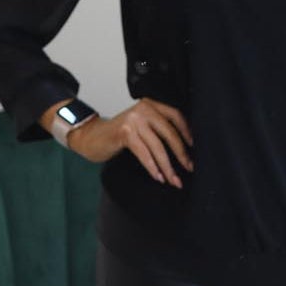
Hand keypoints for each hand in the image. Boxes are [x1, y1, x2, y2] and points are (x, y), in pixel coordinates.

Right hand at [68, 99, 193, 186]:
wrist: (91, 137)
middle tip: (189, 168)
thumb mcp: (140, 126)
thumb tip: (182, 148)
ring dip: (167, 166)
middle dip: (181, 153)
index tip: (194, 148)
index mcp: (150, 105)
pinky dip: (152, 167)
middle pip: (169, 133)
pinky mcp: (125, 133)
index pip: (176, 116)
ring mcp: (133, 120)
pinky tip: (158, 176)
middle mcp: (143, 109)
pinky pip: (144, 153)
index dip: (187, 132)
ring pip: (157, 146)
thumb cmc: (117, 135)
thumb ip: (156, 129)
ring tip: (173, 179)